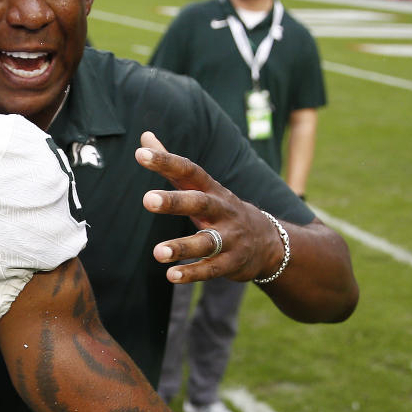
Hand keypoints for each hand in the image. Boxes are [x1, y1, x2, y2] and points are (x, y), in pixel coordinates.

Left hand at [134, 131, 282, 283]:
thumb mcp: (201, 186)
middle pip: (199, 203)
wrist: (270, 242)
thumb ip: (171, 165)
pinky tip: (172, 275)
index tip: (141, 153)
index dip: (166, 161)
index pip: (189, 170)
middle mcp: (221, 211)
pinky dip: (193, 273)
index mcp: (211, 190)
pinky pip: (212, 269)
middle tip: (147, 199)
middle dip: (174, 201)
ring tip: (157, 252)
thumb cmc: (222, 209)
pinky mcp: (232, 263)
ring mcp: (230, 238)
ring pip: (207, 241)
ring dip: (182, 246)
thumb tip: (144, 136)